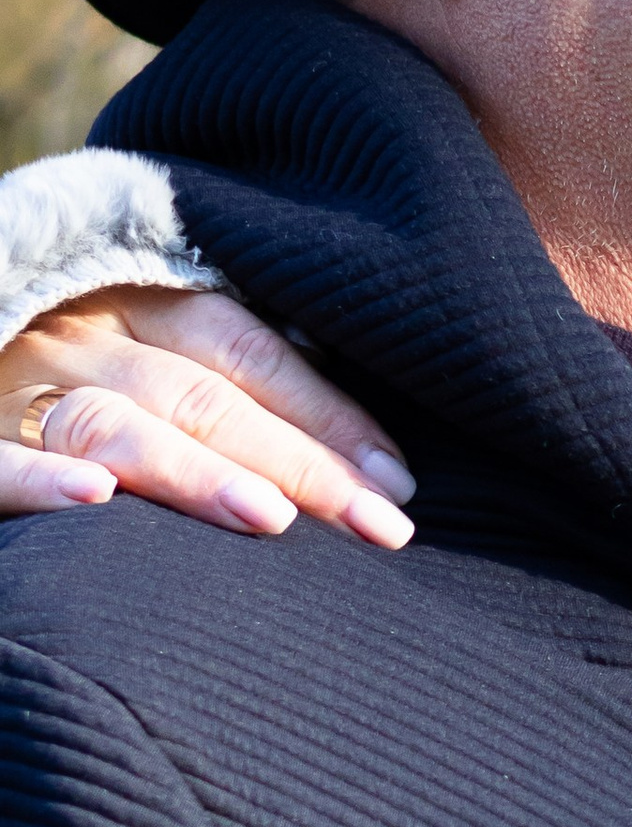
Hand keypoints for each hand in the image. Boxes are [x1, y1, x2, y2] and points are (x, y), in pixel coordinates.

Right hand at [0, 286, 414, 544]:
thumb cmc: (76, 368)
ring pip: (114, 422)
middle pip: (201, 394)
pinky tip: (99, 498)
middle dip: (298, 460)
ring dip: (194, 469)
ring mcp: (15, 385)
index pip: (247, 348)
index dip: (327, 411)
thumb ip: (223, 371)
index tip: (398, 480)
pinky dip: (43, 478)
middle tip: (378, 524)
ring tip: (270, 516)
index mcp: (134, 302)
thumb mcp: (145, 342)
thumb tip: (352, 441)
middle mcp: (78, 335)